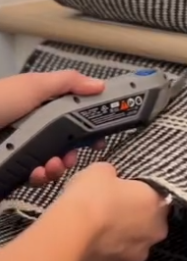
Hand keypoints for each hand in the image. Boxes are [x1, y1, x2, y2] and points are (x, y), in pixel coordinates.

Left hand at [0, 70, 104, 185]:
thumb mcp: (33, 86)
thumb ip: (68, 83)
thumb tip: (100, 85)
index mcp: (38, 108)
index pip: (70, 118)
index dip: (87, 127)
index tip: (100, 139)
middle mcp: (31, 129)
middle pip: (65, 144)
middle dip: (73, 152)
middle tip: (72, 156)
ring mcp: (21, 151)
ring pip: (52, 163)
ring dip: (58, 166)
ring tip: (50, 166)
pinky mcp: (11, 170)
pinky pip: (35, 177)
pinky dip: (40, 176)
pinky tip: (35, 173)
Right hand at [44, 162, 169, 260]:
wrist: (69, 233)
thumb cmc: (91, 197)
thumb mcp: (101, 171)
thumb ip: (112, 175)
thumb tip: (110, 178)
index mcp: (158, 204)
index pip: (156, 198)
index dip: (139, 195)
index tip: (122, 194)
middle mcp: (155, 232)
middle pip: (148, 224)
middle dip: (133, 219)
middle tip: (109, 212)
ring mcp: (137, 255)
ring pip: (132, 244)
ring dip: (120, 239)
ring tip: (96, 231)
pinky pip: (113, 260)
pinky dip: (105, 255)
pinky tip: (89, 247)